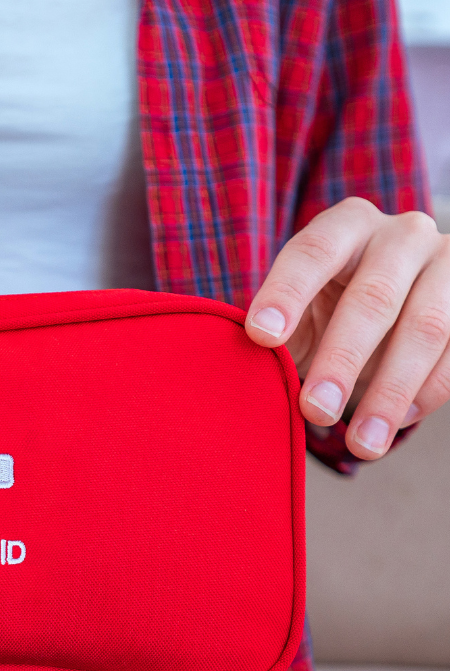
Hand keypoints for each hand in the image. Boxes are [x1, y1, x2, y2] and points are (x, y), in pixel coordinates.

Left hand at [245, 196, 449, 459]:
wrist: (391, 307)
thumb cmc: (325, 308)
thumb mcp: (297, 309)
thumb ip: (273, 330)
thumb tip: (241, 373)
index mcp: (345, 225)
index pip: (313, 252)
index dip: (286, 293)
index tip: (260, 337)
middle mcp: (402, 234)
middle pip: (373, 296)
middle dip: (342, 359)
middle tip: (315, 409)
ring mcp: (447, 265)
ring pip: (425, 328)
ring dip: (390, 392)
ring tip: (360, 446)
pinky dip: (425, 395)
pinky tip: (390, 427)